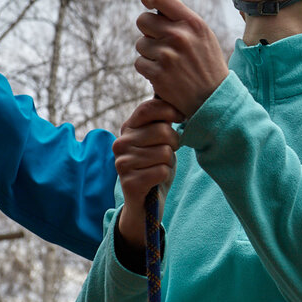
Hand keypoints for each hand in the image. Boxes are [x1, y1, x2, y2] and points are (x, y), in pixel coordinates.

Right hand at [114, 98, 180, 249]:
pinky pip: (161, 171)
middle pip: (163, 131)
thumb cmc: (156, 165)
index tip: (181, 118)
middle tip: (168, 152)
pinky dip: (165, 175)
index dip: (170, 111)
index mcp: (128, 128)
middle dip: (174, 143)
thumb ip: (163, 120)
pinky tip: (156, 179)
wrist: (146, 203)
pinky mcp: (129, 182)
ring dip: (169, 163)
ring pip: (165, 153)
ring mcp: (122, 163)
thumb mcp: (159, 139)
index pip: (149, 108)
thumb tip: (179, 98)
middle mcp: (120, 142)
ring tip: (159, 167)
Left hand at [134, 0, 228, 120]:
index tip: (147, 1)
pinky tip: (164, 74)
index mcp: (192, 22)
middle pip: (143, 20)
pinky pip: (139, 63)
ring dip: (150, 53)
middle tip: (161, 41)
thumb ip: (181, 13)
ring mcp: (167, 55)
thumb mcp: (202, 34)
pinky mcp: (157, 74)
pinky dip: (148, 69)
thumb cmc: (207, 63)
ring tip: (169, 62)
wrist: (213, 99)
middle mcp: (179, 36)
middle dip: (149, 31)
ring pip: (140, 44)